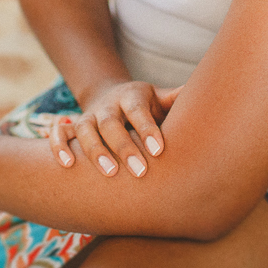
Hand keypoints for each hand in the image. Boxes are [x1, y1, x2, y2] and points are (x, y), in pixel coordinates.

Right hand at [50, 81, 181, 177]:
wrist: (112, 97)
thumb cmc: (145, 106)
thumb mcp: (159, 98)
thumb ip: (176, 100)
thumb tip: (209, 93)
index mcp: (131, 96)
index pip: (138, 110)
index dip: (147, 129)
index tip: (159, 150)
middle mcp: (107, 106)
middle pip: (111, 123)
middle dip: (124, 147)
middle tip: (140, 172)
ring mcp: (88, 116)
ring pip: (85, 129)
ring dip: (95, 151)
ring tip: (109, 173)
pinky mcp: (72, 126)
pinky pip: (60, 133)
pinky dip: (59, 146)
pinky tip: (68, 165)